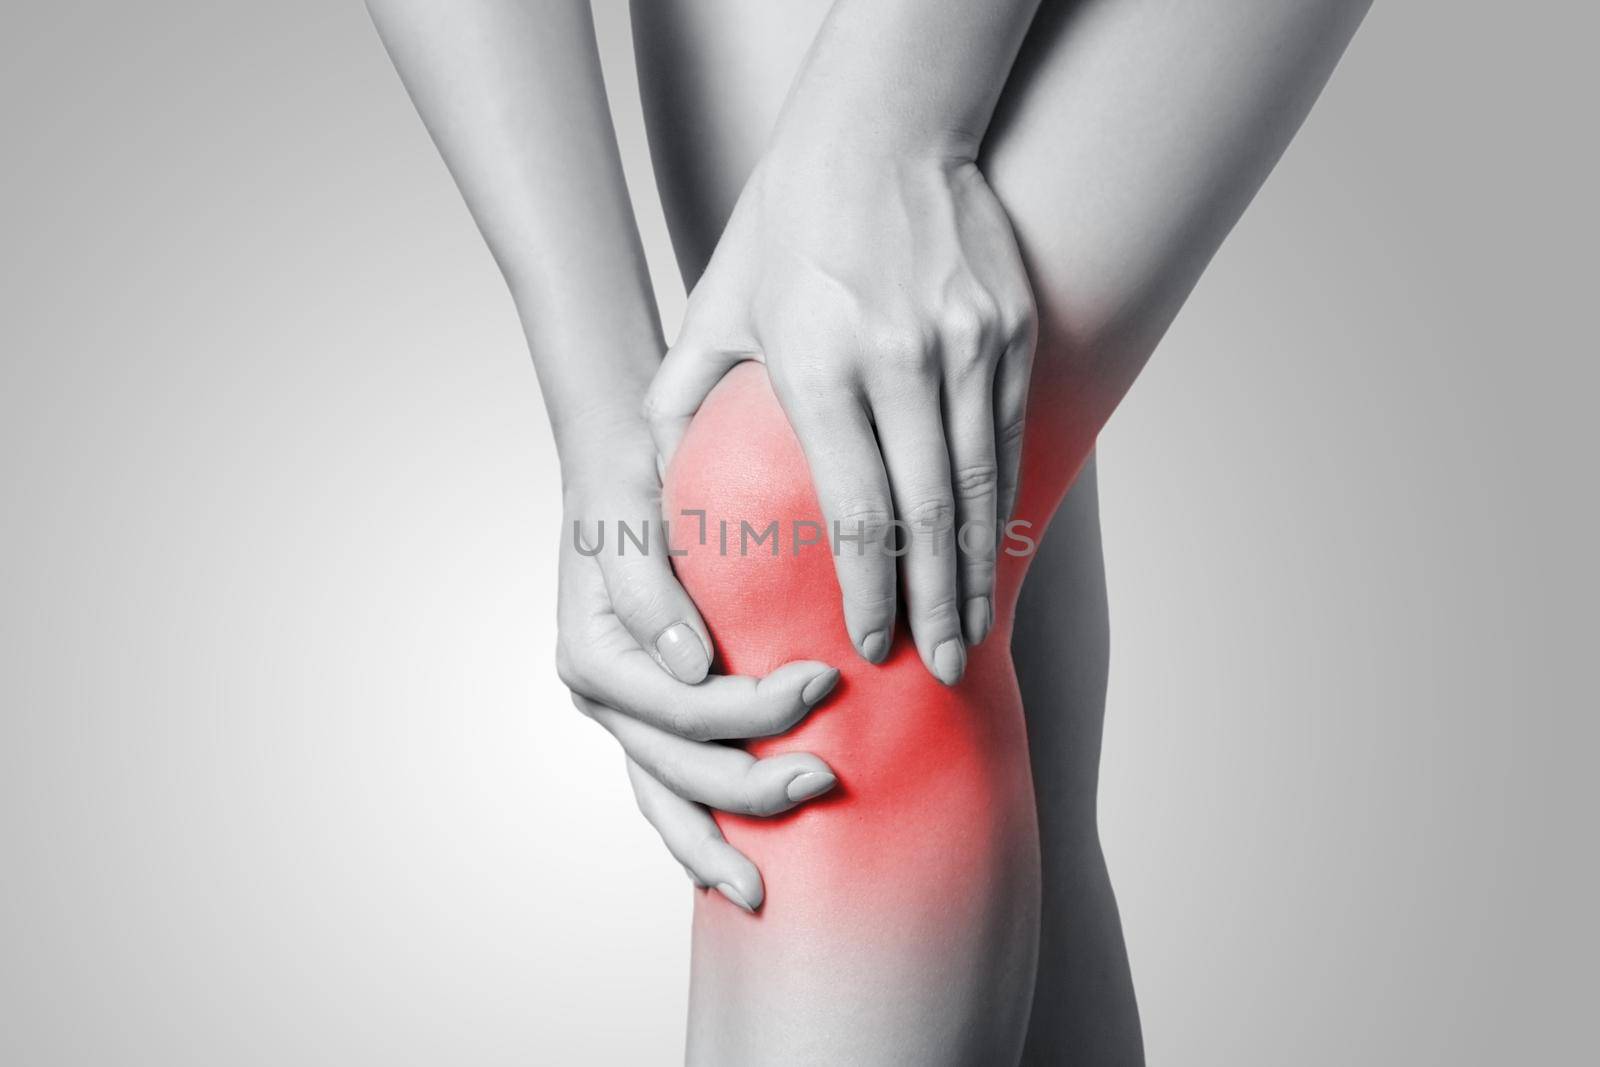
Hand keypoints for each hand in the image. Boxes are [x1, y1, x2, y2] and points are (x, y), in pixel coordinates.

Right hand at [556, 428, 840, 911]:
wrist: (624, 463)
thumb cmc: (633, 482)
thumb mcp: (631, 516)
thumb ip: (650, 590)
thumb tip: (689, 665)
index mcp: (596, 654)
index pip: (685, 708)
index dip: (755, 709)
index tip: (825, 679)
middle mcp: (606, 694)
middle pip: (681, 767)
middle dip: (753, 786)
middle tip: (826, 777)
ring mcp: (627, 712)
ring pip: (668, 797)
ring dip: (718, 841)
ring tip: (763, 889)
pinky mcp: (650, 717)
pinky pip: (667, 790)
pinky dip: (694, 835)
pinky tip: (732, 872)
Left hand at [645, 139, 1036, 685]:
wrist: (883, 129)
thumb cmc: (786, 225)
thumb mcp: (713, 309)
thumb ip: (678, 405)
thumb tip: (659, 495)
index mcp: (820, 365)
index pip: (856, 510)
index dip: (868, 591)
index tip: (870, 645)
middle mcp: (903, 360)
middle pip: (929, 515)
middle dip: (935, 606)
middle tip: (940, 670)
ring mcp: (967, 345)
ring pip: (982, 485)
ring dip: (980, 570)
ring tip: (971, 633)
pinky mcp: (1008, 330)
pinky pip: (1012, 440)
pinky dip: (1004, 506)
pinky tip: (994, 551)